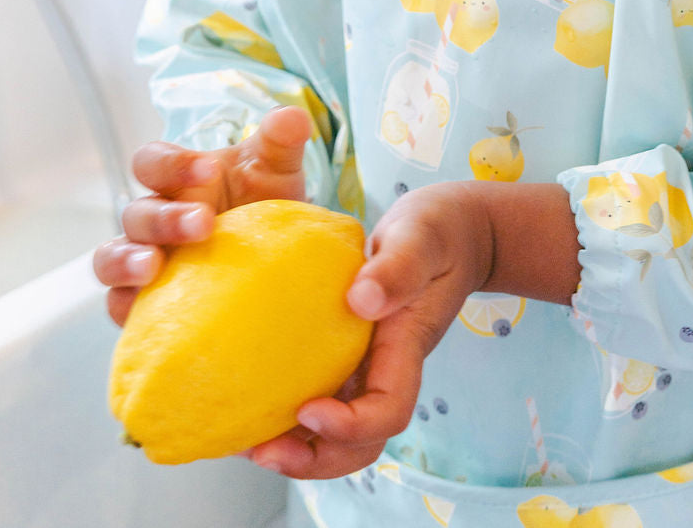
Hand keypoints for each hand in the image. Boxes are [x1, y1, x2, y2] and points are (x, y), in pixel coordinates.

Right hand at [93, 105, 310, 327]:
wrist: (273, 255)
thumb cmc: (263, 201)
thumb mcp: (275, 169)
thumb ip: (280, 141)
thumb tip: (292, 117)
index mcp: (175, 178)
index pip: (152, 161)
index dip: (173, 164)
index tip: (211, 170)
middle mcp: (153, 217)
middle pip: (137, 212)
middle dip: (166, 218)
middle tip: (204, 223)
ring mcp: (144, 259)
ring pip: (110, 258)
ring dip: (127, 261)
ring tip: (153, 269)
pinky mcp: (146, 302)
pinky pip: (120, 305)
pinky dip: (128, 308)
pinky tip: (150, 314)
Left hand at [246, 182, 492, 478]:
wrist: (449, 234)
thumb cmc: (436, 233)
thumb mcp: (420, 238)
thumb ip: (398, 267)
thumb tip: (360, 300)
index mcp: (404, 349)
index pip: (387, 411)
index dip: (349, 426)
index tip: (308, 409)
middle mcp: (383, 370)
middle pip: (359, 443)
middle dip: (314, 459)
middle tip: (261, 452)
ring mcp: (365, 367)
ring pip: (336, 431)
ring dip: (295, 447)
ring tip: (243, 441)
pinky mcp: (345, 354)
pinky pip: (319, 394)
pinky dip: (285, 410)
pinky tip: (247, 399)